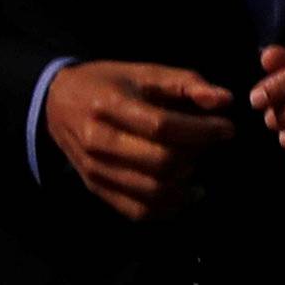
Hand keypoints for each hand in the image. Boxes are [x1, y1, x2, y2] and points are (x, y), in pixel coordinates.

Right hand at [44, 62, 234, 222]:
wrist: (57, 104)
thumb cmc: (106, 83)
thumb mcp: (144, 73)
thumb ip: (185, 83)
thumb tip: (224, 100)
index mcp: (110, 106)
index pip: (162, 127)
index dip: (202, 131)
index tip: (227, 129)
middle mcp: (99, 142)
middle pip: (161, 163)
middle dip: (196, 155)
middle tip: (210, 145)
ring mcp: (96, 171)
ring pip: (153, 192)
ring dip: (186, 183)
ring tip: (196, 165)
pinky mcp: (97, 189)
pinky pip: (139, 211)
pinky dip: (169, 207)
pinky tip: (185, 192)